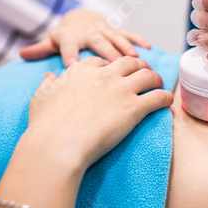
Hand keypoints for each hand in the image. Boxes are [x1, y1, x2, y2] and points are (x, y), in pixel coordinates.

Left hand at [20, 9, 150, 66]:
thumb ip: (41, 48)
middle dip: (107, 52)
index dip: (71, 55)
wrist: (81, 17)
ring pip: (115, 38)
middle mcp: (88, 32)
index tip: (73, 66)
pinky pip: (128, 33)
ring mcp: (104, 30)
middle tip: (116, 64)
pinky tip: (148, 47)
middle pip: (98, 42)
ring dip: (126, 47)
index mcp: (71, 37)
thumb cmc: (66, 35)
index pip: (70, 46)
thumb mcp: (52, 40)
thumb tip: (21, 53)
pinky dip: (138, 39)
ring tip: (136, 58)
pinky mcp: (115, 30)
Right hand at [27, 56, 172, 168]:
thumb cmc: (45, 126)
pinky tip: (167, 102)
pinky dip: (166, 97)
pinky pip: (158, 96)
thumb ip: (48, 85)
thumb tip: (49, 76)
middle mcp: (104, 76)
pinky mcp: (133, 108)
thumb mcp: (40, 98)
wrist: (57, 145)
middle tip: (145, 75)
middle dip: (140, 66)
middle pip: (130, 63)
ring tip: (159, 85)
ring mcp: (120, 90)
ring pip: (148, 75)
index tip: (116, 74)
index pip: (103, 61)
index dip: (112, 67)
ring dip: (156, 79)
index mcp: (82, 71)